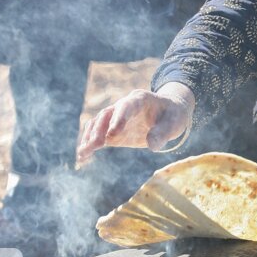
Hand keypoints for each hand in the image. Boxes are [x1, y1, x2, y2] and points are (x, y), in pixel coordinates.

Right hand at [77, 82, 195, 163]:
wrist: (168, 114)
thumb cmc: (172, 116)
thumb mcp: (173, 123)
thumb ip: (163, 133)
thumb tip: (152, 146)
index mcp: (139, 99)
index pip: (126, 106)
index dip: (119, 119)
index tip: (113, 134)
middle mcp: (123, 106)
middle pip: (107, 115)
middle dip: (99, 130)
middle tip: (95, 146)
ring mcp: (116, 118)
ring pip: (97, 124)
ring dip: (90, 138)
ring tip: (83, 153)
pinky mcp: (113, 131)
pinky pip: (98, 136)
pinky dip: (90, 145)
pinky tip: (82, 157)